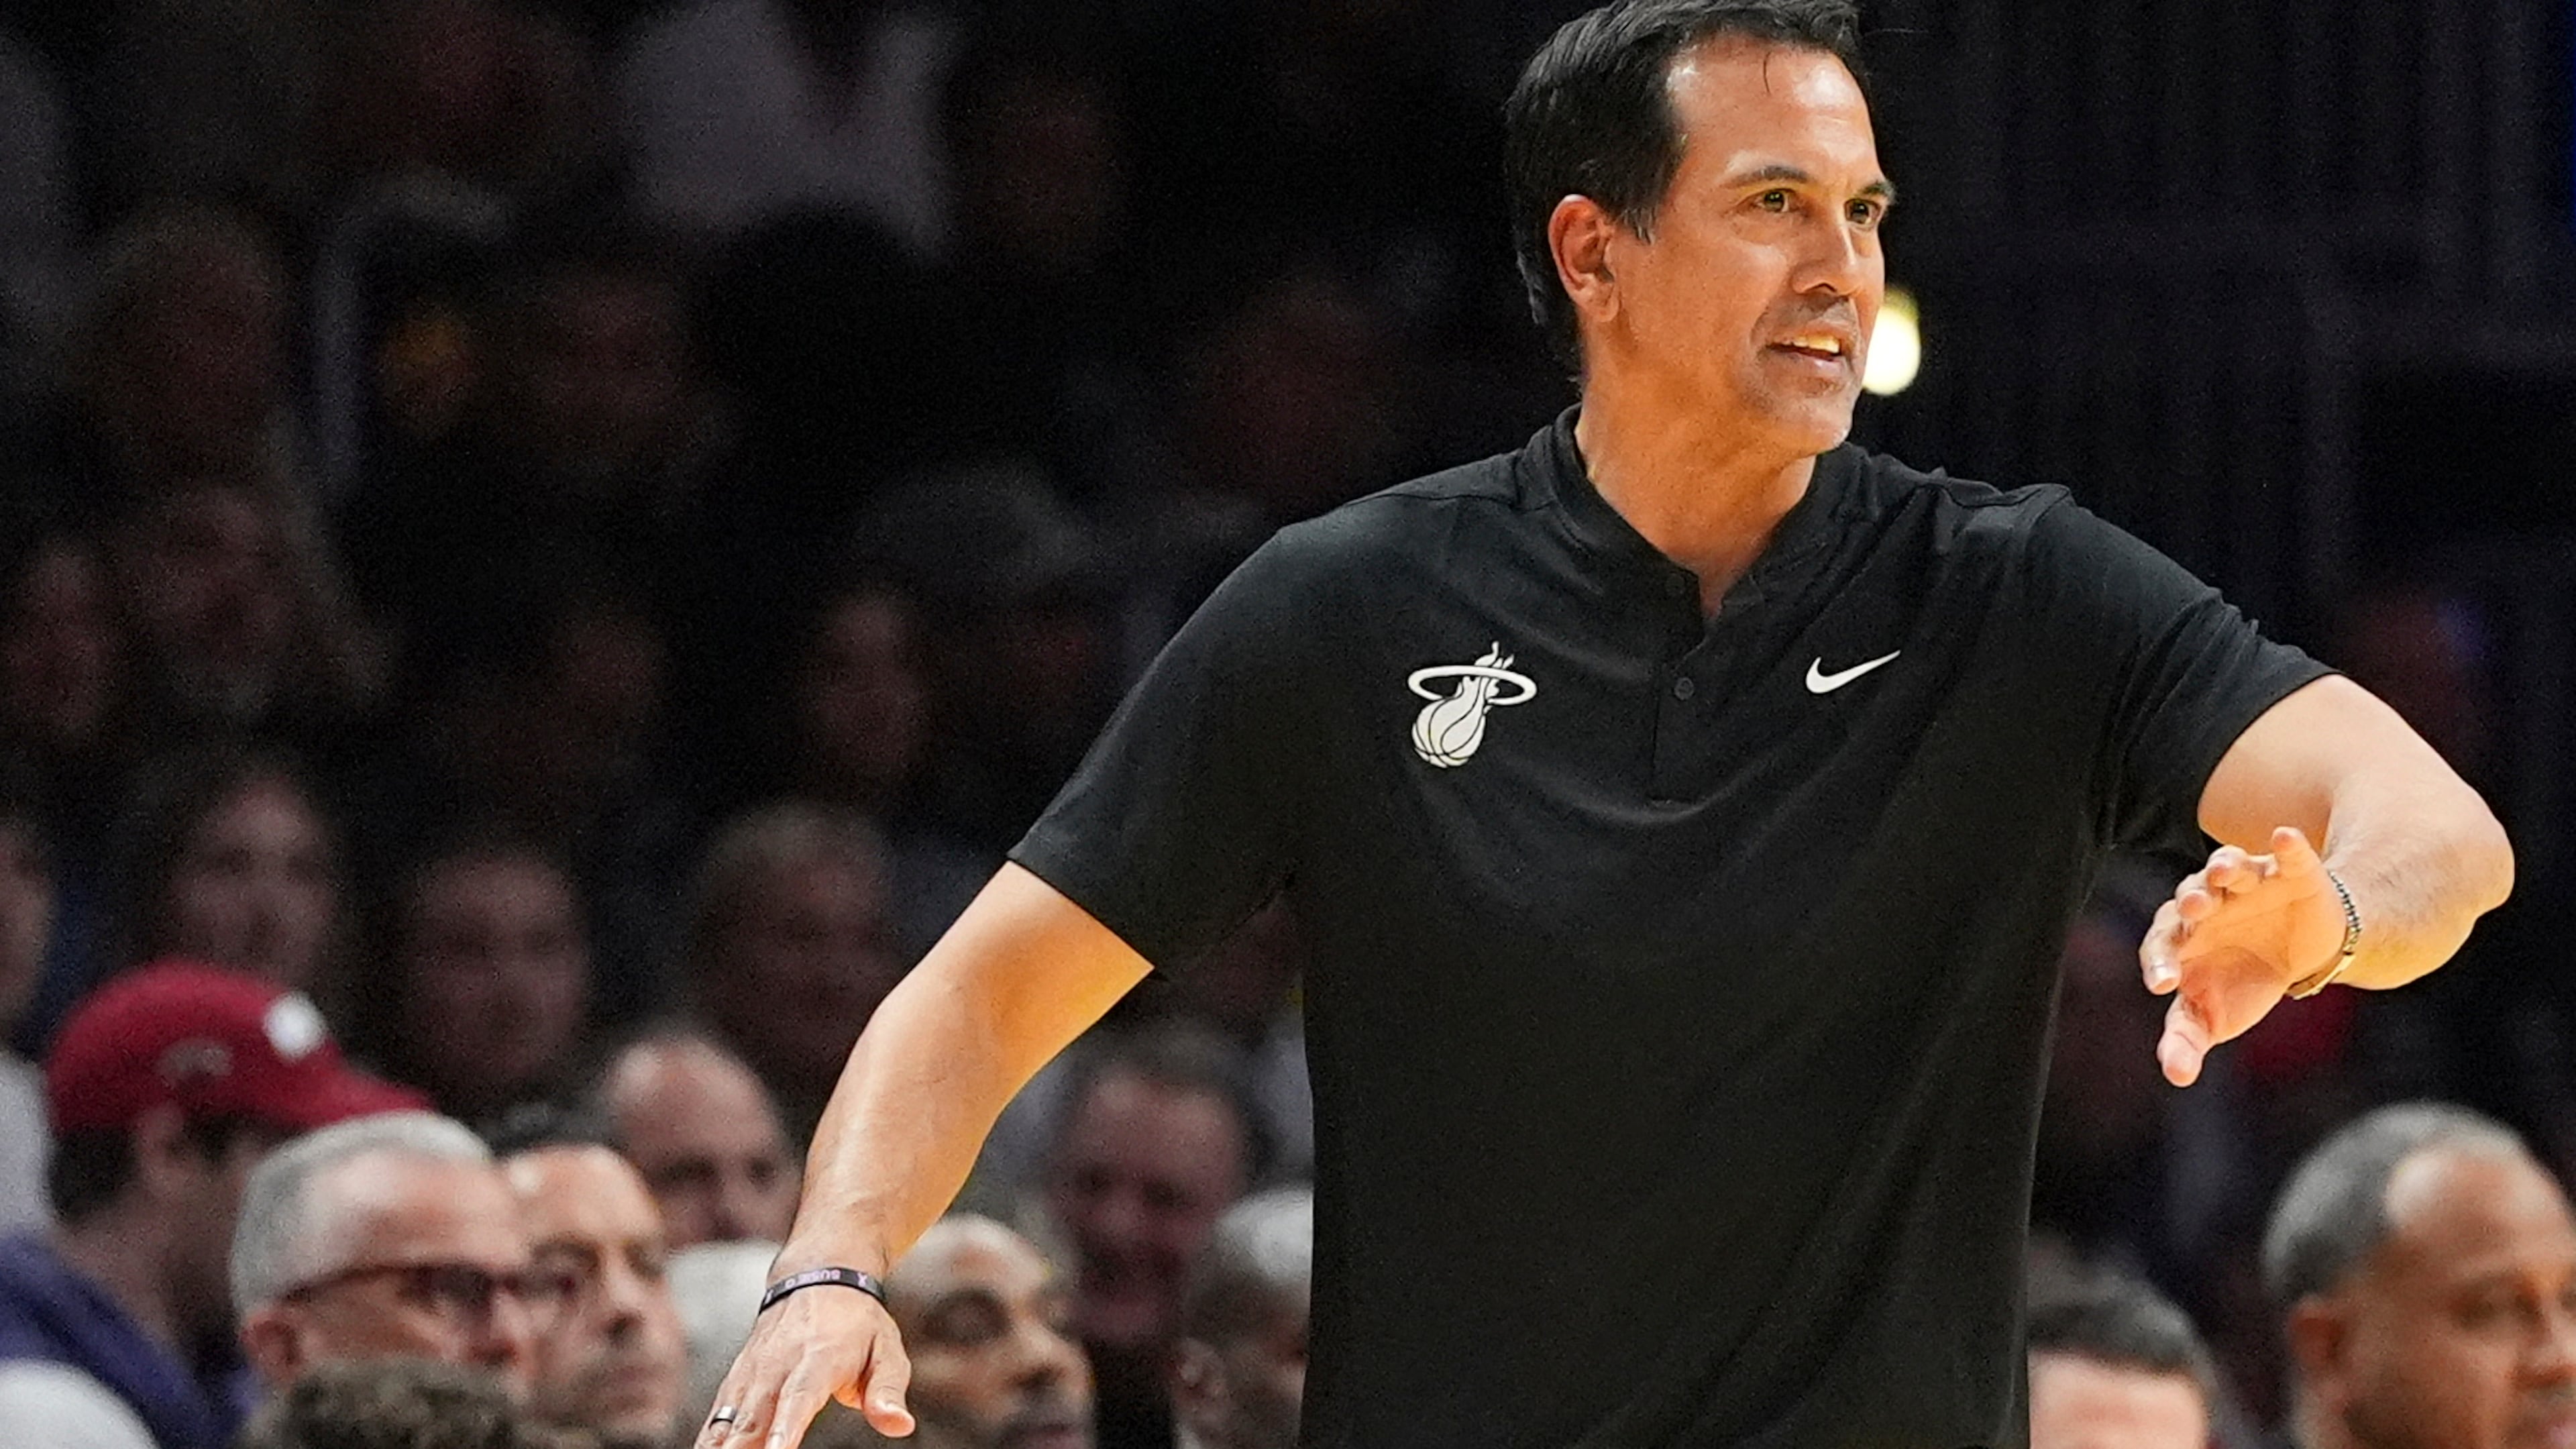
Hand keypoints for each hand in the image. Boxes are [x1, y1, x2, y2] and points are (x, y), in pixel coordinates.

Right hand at [699, 1277, 913, 1446]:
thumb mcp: (887, 1350)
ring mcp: (752, 1373)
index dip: (785, 1429)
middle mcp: (778, 1365)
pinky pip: (717, 1416)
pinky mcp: (736, 1380)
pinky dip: (708, 1440)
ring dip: (719, 1448)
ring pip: (727, 1419)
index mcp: (819, 1358)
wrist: (818, 1277)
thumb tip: (900, 1425)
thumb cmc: (859, 1324)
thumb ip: (887, 1390)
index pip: (799, 1397)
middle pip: (755, 1417)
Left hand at [2139, 826, 2346, 1088]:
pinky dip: (2287, 846)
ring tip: (2224, 872)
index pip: (2160, 946)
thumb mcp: (2214, 1016)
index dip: (2160, 963)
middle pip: (2191, 897)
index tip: (2165, 986)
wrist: (2302, 952)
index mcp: (2180, 937)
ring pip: (2228, 868)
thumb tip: (2177, 1075)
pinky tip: (2285, 837)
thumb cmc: (2242, 981)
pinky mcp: (2290, 872)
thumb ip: (2189, 1039)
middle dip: (2193, 901)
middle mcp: (2208, 903)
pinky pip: (2286, 854)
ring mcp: (2247, 884)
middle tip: (2194, 908)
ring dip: (2225, 866)